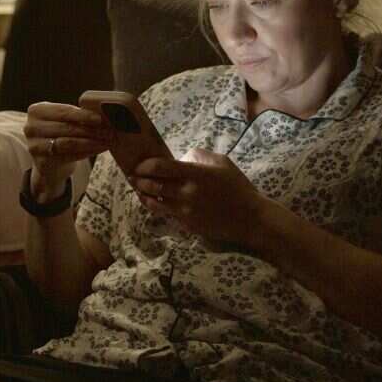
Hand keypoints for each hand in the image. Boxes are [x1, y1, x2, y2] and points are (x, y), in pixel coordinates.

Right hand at [24, 102, 112, 199]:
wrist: (49, 162)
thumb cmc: (60, 135)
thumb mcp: (64, 121)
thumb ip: (77, 116)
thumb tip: (103, 115)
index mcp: (37, 110)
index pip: (63, 111)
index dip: (83, 115)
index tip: (100, 119)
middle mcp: (31, 127)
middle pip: (66, 127)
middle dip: (90, 130)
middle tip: (108, 132)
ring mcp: (34, 145)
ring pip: (68, 142)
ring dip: (90, 142)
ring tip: (106, 141)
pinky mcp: (41, 161)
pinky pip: (68, 156)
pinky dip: (86, 152)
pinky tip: (98, 149)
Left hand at [129, 148, 272, 246]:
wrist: (250, 218)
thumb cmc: (237, 187)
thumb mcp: (222, 162)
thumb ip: (198, 156)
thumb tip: (180, 158)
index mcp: (195, 174)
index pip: (160, 167)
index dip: (145, 165)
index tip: (139, 164)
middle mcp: (187, 193)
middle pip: (153, 185)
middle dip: (138, 180)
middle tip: (132, 176)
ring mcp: (185, 211)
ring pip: (154, 202)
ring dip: (143, 194)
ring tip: (138, 189)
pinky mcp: (187, 225)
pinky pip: (164, 214)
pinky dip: (155, 206)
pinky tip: (151, 201)